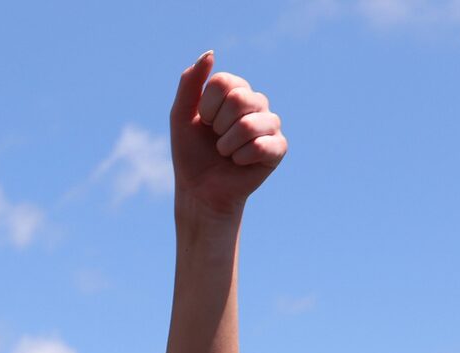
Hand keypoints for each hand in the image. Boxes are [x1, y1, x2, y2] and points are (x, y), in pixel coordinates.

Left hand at [170, 55, 285, 219]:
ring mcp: (270, 124)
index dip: (206, 107)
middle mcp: (257, 103)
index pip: (223, 81)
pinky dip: (241, 158)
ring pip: (249, 124)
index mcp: (236, 90)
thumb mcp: (181, 115)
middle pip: (239, 99)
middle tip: (216, 140)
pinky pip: (262, 145)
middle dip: (218, 126)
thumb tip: (211, 53)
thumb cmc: (191, 154)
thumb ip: (190, 82)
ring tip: (226, 153)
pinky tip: (239, 163)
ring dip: (227, 145)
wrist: (200, 192)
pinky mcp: (279, 148)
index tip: (203, 123)